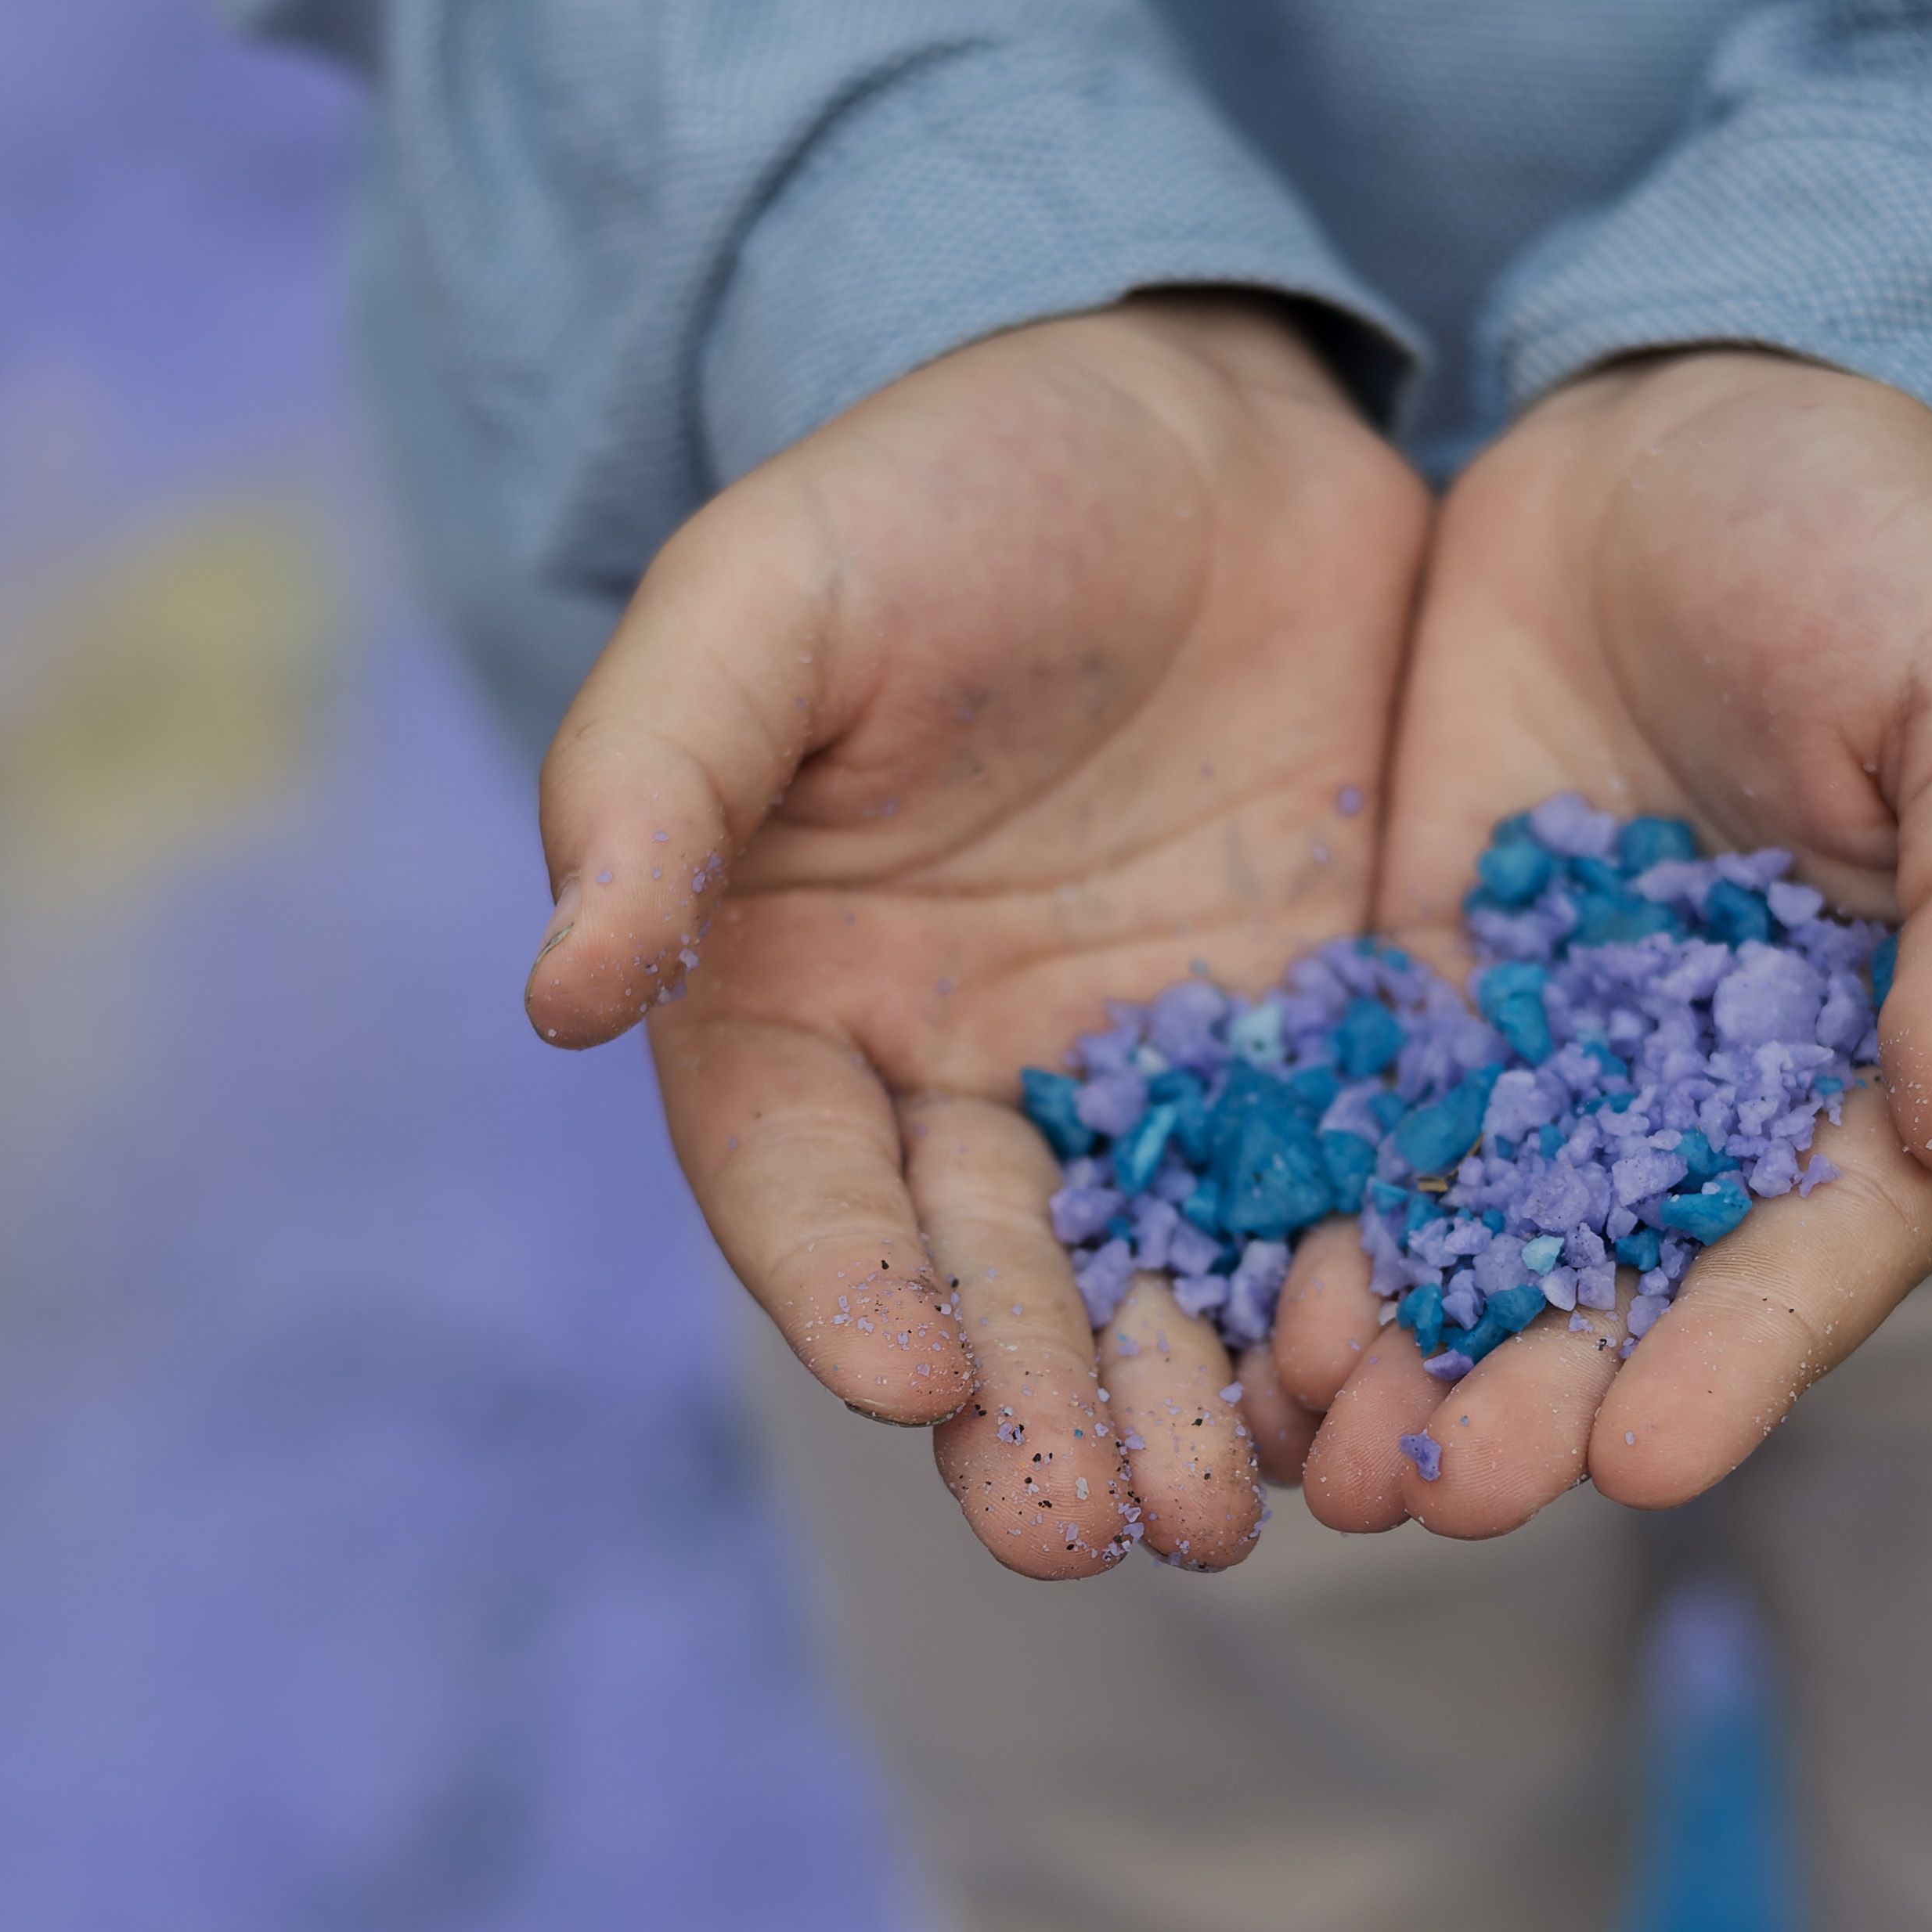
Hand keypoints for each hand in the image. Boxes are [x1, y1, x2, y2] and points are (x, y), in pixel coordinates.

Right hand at [527, 296, 1422, 1574]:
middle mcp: (956, 1078)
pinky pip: (1318, 1207)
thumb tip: (557, 990)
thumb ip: (654, 778)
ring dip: (1180, 1409)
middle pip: (980, 1281)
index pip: (800, 1187)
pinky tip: (1375, 1397)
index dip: (844, 1288)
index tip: (911, 1376)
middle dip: (1028, 1412)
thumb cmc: (935, 479)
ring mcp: (1136, 1079)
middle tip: (1082, 1530)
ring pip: (1152, 1284)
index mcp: (792, 1002)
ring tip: (1235, 1516)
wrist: (1183, 401)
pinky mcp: (1302, 1050)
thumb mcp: (773, 594)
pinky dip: (1337, 1310)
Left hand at [1278, 352, 1931, 1537]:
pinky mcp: (1440, 993)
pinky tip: (1247, 1323)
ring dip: (1417, 1365)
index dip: (1740, 1362)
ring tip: (1330, 1465)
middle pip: (1639, 1292)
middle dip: (1544, 1402)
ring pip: (1495, 1248)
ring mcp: (1575, 1056)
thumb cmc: (1894, 538)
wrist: (1703, 403)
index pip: (1824, 1248)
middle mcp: (1734, 1102)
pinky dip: (1325, 1236)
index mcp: (1905, 1063)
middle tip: (1447, 1499)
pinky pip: (1378, 1140)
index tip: (1642, 1461)